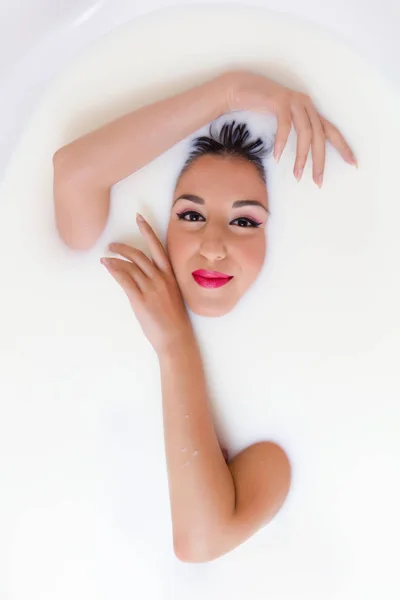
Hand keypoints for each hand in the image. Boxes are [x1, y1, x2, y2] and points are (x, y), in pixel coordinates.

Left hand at [101, 213, 192, 355]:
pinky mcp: (140, 299)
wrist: (175, 338)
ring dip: (115, 258)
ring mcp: (151, 288)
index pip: (158, 247)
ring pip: (130, 265)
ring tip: (105, 257)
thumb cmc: (174, 320)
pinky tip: (107, 265)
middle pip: (139, 254)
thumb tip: (146, 277)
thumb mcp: (172, 296)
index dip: (148, 230)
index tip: (139, 218)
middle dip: (123, 247)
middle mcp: (161, 278)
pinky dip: (114, 270)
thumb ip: (161, 283)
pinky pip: (125, 279)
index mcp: (171, 276)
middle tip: (112, 245)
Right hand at [223, 70, 356, 186]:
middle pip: (320, 135)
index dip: (343, 147)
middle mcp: (306, 104)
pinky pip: (284, 125)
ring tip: (297, 174)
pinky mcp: (279, 101)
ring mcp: (294, 101)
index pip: (331, 131)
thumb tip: (303, 155)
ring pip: (305, 132)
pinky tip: (277, 156)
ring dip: (302, 156)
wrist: (238, 88)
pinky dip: (281, 142)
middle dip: (320, 160)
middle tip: (318, 181)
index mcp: (309, 110)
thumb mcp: (282, 121)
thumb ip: (294, 132)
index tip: (353, 163)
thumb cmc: (259, 107)